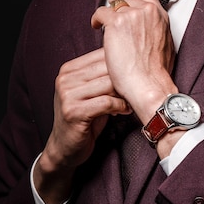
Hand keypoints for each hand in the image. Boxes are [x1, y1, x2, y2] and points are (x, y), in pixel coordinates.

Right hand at [34, 48, 129, 203]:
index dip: (123, 64)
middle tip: (139, 88)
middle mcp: (64, 79)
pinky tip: (125, 111)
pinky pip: (106, 102)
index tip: (137, 74)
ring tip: (132, 100)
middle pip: (106, 68)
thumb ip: (103, 76)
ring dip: (125, 93)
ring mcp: (67, 95)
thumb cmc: (84, 118)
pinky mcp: (73, 112)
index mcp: (68, 69)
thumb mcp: (90, 93)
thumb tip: (134, 61)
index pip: (102, 55)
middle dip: (126, 79)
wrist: (64, 148)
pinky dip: (120, 106)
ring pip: (108, 84)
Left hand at [91, 0, 177, 123]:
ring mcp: (132, 15)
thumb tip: (149, 32)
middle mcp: (148, 11)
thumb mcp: (166, 46)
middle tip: (111, 11)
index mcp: (160, 16)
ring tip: (102, 23)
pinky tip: (96, 26)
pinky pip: (101, 12)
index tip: (124, 1)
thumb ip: (157, 32)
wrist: (148, 84)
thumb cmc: (157, 73)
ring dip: (107, 13)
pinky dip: (96, 19)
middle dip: (118, 3)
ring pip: (114, 4)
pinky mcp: (117, 22)